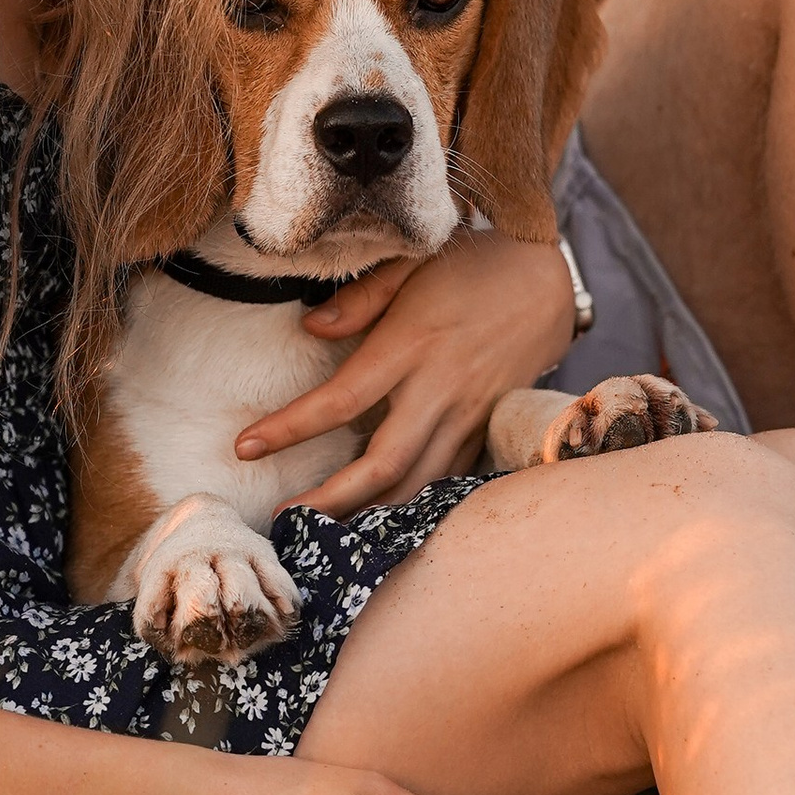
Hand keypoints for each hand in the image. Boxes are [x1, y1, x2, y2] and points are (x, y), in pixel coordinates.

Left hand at [233, 228, 575, 511]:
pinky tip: (381, 519)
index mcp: (412, 344)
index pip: (341, 399)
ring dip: (371, 515)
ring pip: (418, 484)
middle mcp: (440, 388)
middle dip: (330, 500)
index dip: (290, 428)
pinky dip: (414, 503)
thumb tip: (310, 328)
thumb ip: (359, 298)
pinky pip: (448, 478)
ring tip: (325, 533)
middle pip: (382, 463)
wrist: (548, 278)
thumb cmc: (472, 262)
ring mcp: (468, 414)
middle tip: (285, 518)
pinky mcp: (486, 427)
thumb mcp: (411, 261)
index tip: (246, 446)